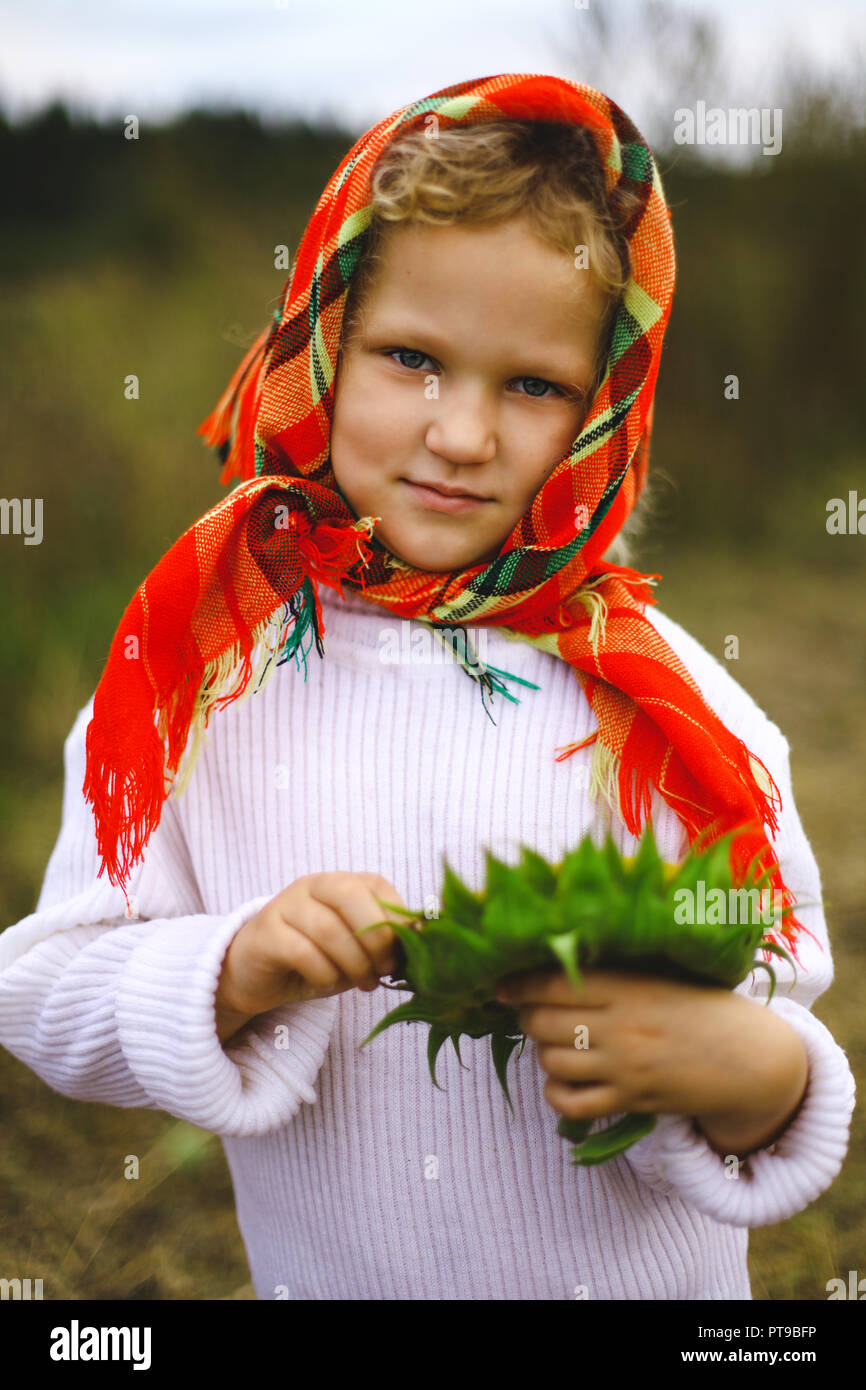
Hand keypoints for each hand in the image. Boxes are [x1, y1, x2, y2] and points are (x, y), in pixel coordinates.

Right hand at [216, 872, 405, 1037]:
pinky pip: (301, 951)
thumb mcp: (355, 950)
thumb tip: (420, 942)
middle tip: (383, 970)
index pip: (376, 885)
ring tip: (361, 983)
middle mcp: (312, 885)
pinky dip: (323, 973)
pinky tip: (328, 984)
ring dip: (352, 963)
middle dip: (375, 938)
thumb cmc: (315, 960)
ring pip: (327, 928)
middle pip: (350, 895)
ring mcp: (285, 905)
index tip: (402, 954)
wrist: (256, 975)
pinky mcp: (265, 932)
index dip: (395, 920)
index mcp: (341, 883)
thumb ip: (382, 943)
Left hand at [494, 966, 807, 1154]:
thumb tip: (555, 958)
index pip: (555, 982)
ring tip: (555, 1041)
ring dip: (543, 1051)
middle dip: (527, 1016)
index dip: (519, 984)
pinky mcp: (631, 1100)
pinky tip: (563, 1079)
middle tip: (531, 1011)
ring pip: (551, 1061)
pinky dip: (556, 1093)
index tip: (502, 984)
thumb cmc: (699, 1005)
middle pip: (543, 1022)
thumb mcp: (659, 976)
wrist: (747, 1057)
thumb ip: (612, 972)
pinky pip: (571, 1103)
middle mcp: (621, 1026)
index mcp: (628, 985)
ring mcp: (625, 1067)